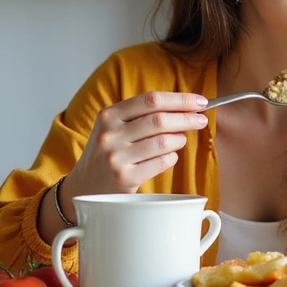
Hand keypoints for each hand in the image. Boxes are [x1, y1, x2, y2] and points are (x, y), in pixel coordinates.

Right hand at [64, 92, 208, 197]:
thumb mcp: (115, 127)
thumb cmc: (109, 151)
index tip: (201, 101)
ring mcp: (116, 157)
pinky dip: (172, 157)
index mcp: (109, 115)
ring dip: (179, 139)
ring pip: (163, 142)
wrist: (85, 186)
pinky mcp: (125, 178)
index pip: (151, 100)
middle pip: (160, 120)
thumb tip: (186, 106)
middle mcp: (110, 134)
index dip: (180, 99)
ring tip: (180, 139)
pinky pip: (162, 162)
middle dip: (187, 119)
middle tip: (201, 120)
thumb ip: (142, 114)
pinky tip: (169, 156)